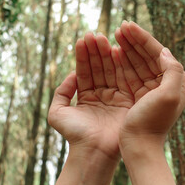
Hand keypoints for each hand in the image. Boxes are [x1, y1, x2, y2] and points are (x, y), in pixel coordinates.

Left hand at [48, 32, 134, 159]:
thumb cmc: (75, 134)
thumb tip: (72, 74)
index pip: (85, 72)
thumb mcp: (57, 112)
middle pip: (99, 68)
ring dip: (105, 54)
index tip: (83, 39)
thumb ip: (61, 92)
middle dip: (96, 51)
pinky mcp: (127, 100)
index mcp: (87, 98)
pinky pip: (123, 78)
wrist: (94, 150)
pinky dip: (119, 64)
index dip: (83, 56)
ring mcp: (115, 97)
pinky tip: (115, 50)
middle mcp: (102, 95)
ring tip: (101, 37)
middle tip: (94, 34)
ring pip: (110, 70)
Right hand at [113, 21, 184, 150]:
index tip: (129, 26)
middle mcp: (169, 85)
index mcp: (180, 83)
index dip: (144, 38)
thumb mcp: (169, 95)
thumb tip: (165, 51)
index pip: (161, 53)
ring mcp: (154, 90)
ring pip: (140, 63)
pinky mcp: (141, 96)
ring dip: (128, 48)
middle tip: (121, 26)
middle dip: (135, 41)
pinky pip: (132, 74)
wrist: (140, 146)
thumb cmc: (153, 122)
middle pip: (150, 56)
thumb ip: (173, 70)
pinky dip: (123, 62)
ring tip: (116, 34)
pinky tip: (115, 52)